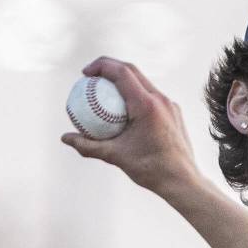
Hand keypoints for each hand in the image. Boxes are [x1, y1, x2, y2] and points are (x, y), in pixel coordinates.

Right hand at [61, 57, 198, 197]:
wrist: (182, 181)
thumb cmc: (151, 170)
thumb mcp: (115, 156)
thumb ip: (88, 145)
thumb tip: (65, 138)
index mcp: (147, 105)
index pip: (122, 72)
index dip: (101, 66)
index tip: (85, 74)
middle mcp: (161, 100)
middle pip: (133, 71)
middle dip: (109, 68)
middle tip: (91, 77)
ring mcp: (170, 105)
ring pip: (144, 82)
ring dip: (123, 80)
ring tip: (106, 91)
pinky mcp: (174, 113)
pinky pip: (153, 97)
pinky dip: (135, 95)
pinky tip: (124, 109)